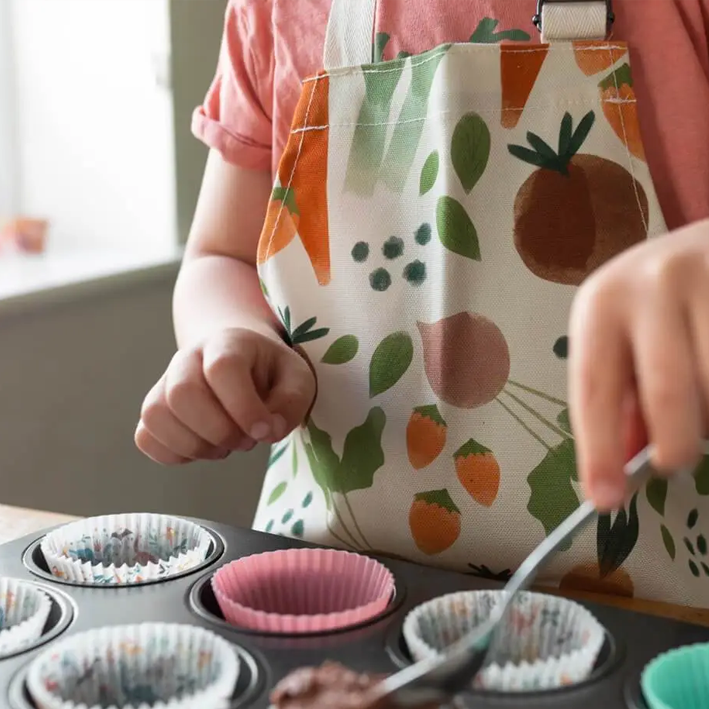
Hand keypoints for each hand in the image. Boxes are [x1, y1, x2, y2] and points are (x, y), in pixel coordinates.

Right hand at [135, 327, 315, 464]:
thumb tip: (269, 431)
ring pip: (157, 415)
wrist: (242, 364)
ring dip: (196, 445)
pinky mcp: (154, 411)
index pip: (222, 368)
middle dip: (218, 430)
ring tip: (225, 445)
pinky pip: (145, 437)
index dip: (243, 407)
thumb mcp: (297, 380)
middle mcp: (188, 358)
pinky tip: (203, 448)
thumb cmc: (272, 373)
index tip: (264, 431)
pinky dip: (175, 454)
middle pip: (182, 393)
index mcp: (227, 343)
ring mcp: (165, 383)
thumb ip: (291, 402)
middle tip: (246, 440)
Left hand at [569, 218, 708, 509]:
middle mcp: (652, 283)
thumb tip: (623, 463)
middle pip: (668, 392)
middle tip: (674, 461)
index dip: (598, 450)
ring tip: (702, 395)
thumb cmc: (660, 298)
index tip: (604, 500)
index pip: (595, 387)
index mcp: (602, 302)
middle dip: (674, 445)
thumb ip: (622, 396)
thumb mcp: (625, 336)